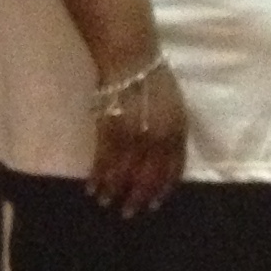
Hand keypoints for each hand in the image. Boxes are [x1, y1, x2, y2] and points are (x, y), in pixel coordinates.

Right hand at [87, 61, 186, 216]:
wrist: (132, 58)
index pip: (173, 167)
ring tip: (107, 203)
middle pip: (149, 173)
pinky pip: (104, 156)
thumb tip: (165, 160)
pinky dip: (98, 174)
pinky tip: (92, 187)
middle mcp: (158, 133)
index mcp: (178, 129)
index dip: (163, 187)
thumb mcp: (175, 108)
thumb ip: (172, 134)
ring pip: (124, 168)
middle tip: (130, 212)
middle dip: (139, 195)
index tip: (155, 203)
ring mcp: (134, 130)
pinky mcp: (110, 125)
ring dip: (115, 188)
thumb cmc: (155, 81)